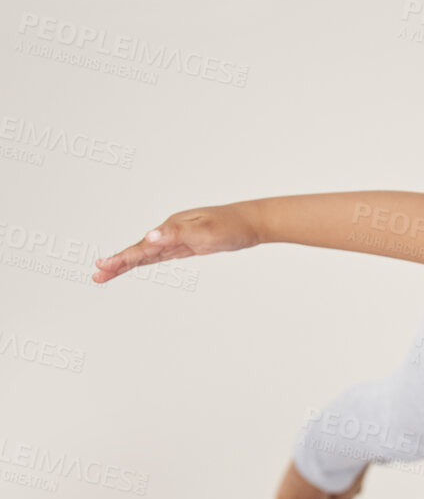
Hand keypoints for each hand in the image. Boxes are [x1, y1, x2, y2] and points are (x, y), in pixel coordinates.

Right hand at [93, 204, 261, 283]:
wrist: (250, 222)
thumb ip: (176, 233)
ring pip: (147, 254)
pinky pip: (161, 255)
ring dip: (128, 263)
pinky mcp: (186, 245)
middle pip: (138, 251)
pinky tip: (138, 264)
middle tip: (97, 276)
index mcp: (170, 229)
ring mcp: (177, 238)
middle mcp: (170, 232)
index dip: (121, 259)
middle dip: (117, 264)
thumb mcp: (204, 231)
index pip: (141, 248)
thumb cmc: (230, 226)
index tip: (102, 267)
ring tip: (108, 273)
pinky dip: (147, 260)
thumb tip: (149, 237)